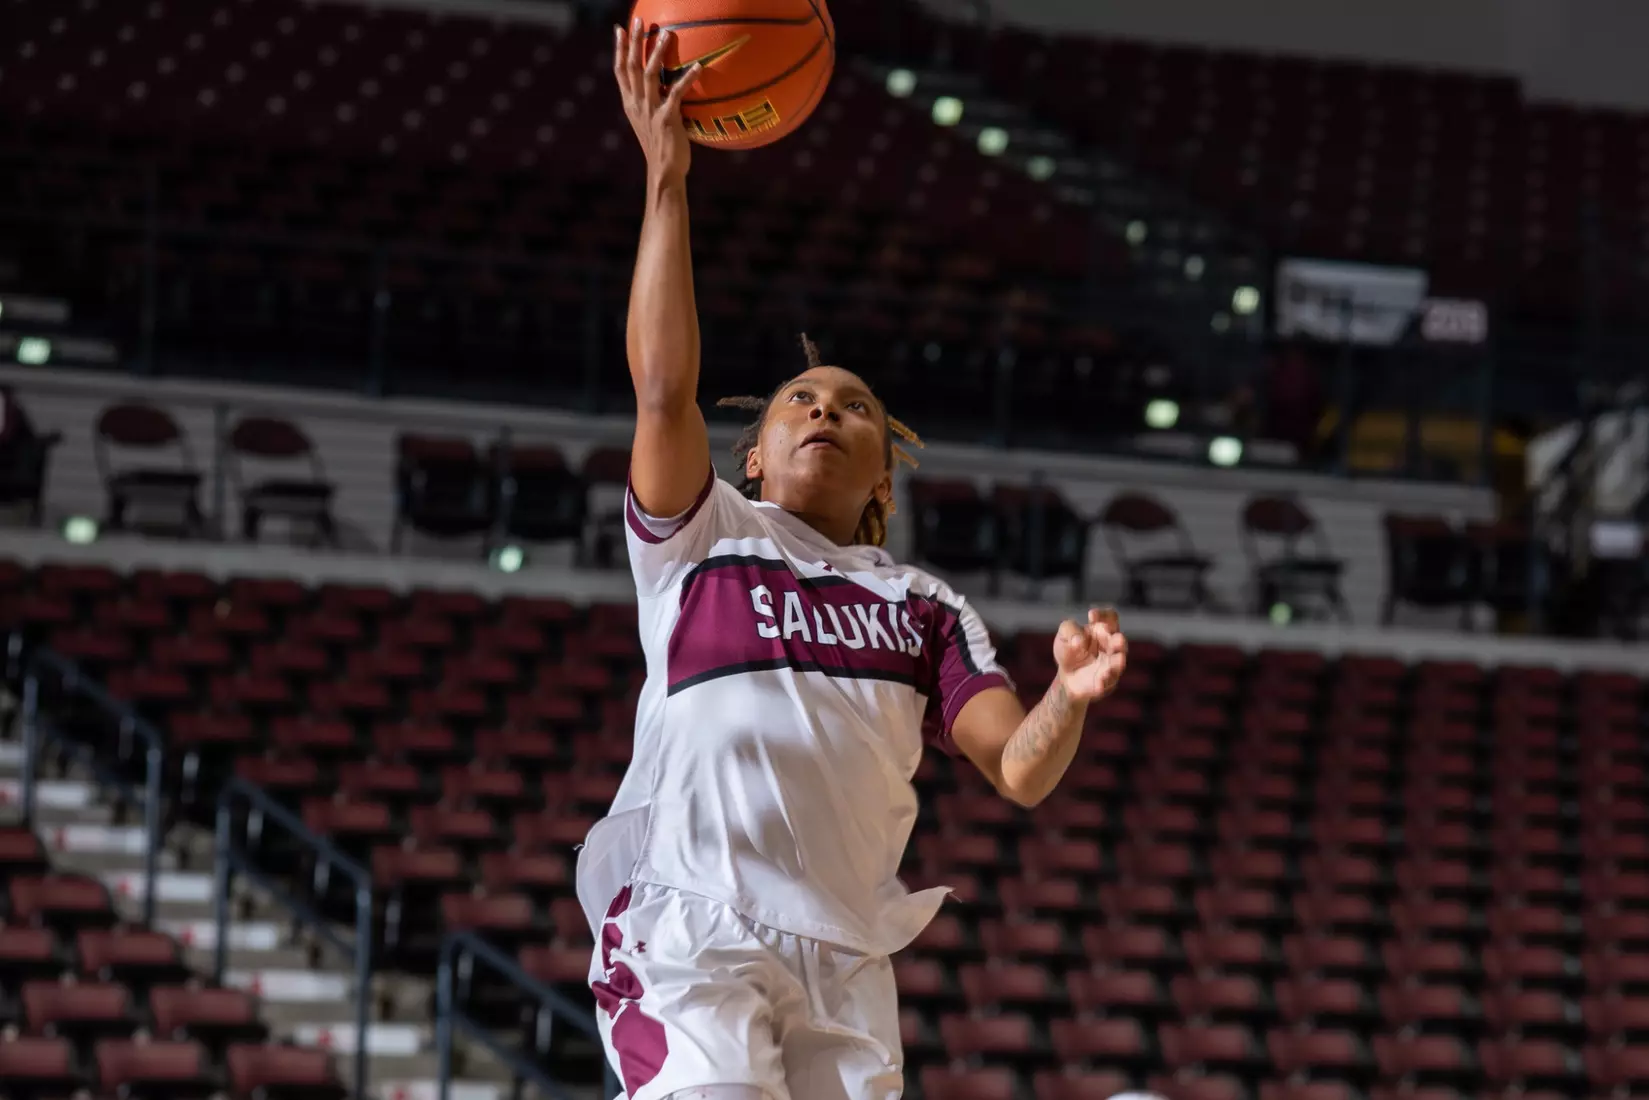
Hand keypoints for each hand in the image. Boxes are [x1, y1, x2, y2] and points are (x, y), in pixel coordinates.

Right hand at [615, 17, 702, 186]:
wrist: (664, 172)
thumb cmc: (663, 149)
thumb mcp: (652, 123)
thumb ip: (654, 103)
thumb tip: (666, 87)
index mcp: (631, 104)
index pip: (620, 71)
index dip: (620, 49)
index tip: (619, 29)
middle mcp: (637, 104)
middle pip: (631, 66)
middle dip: (634, 42)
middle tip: (639, 20)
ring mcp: (650, 110)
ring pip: (650, 74)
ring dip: (657, 53)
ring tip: (666, 34)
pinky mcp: (666, 118)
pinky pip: (676, 92)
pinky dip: (687, 78)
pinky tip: (698, 66)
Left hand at [1052, 607, 1127, 702]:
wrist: (1067, 677)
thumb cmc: (1070, 649)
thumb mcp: (1064, 634)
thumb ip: (1070, 630)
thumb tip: (1079, 641)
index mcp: (1103, 630)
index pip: (1111, 618)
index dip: (1104, 615)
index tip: (1091, 615)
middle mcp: (1112, 646)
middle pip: (1120, 641)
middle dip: (1119, 640)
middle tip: (1117, 639)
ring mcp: (1111, 665)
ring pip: (1119, 663)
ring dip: (1118, 662)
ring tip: (1117, 661)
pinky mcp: (1106, 683)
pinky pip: (1108, 683)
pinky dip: (1105, 682)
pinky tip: (1100, 682)